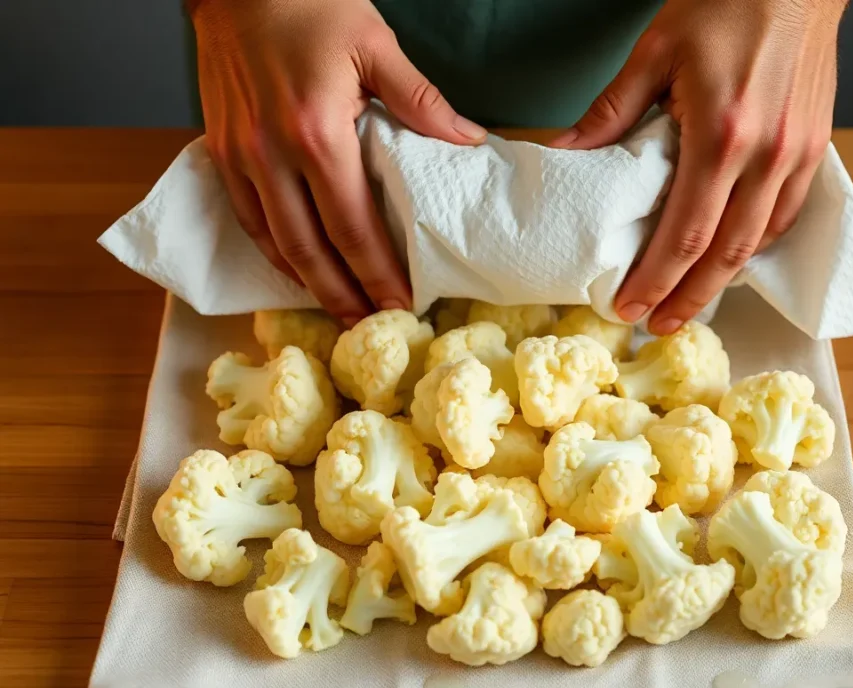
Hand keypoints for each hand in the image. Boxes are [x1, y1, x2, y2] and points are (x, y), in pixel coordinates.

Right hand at [191, 0, 485, 326]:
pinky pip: (246, 218)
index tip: (401, 305)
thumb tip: (468, 140)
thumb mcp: (374, 42)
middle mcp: (274, 155)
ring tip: (339, 312)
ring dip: (308, 285)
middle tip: (370, 329)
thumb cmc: (306, 3)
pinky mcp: (223, 151)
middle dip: (344, 297)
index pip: (354, 227)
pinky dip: (273, 251)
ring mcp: (242, 157)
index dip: (378, 274)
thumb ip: (420, 100)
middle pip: (312, 250)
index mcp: (318, 134)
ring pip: (276, 242)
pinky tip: (295, 269)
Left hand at [551, 0, 845, 333]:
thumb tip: (564, 156)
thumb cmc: (726, 4)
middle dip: (688, 298)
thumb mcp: (654, 53)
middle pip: (725, 254)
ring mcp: (797, 155)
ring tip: (688, 303)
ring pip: (759, 242)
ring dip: (722, 282)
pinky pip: (785, 216)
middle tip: (658, 325)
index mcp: (722, 133)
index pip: (685, 233)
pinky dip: (754, 246)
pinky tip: (729, 260)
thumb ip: (610, 113)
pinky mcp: (815, 149)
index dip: (656, 280)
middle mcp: (766, 154)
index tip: (630, 307)